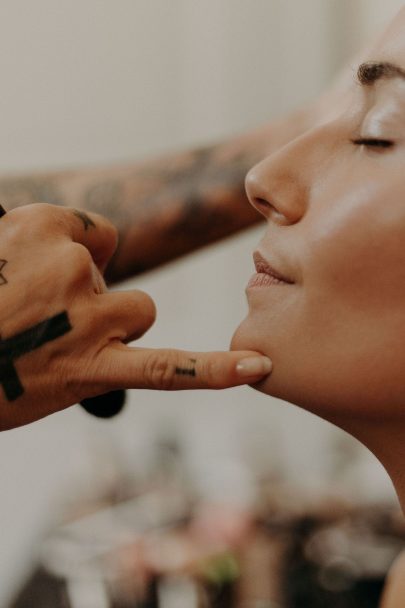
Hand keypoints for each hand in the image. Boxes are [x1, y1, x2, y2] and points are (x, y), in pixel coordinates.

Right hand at [0, 203, 271, 429]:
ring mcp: (86, 318)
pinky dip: (213, 371)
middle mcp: (72, 266)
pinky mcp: (95, 368)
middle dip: (85, 301)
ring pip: (138, 313)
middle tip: (33, 325)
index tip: (42, 284)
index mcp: (44, 226)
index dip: (75, 262)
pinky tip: (255, 368)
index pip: (97, 234)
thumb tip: (90, 251)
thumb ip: (39, 241)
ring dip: (108, 329)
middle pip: (116, 277)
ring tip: (53, 348)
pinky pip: (168, 368)